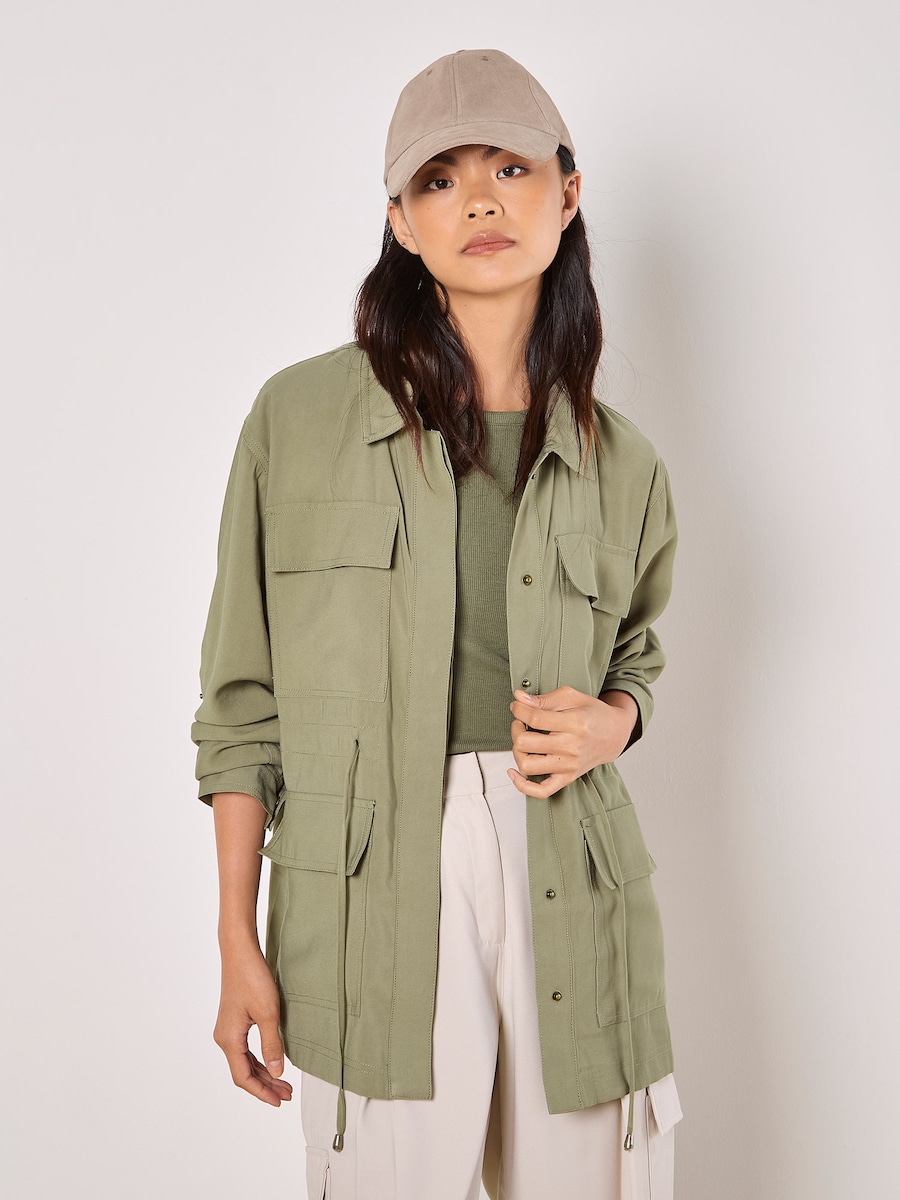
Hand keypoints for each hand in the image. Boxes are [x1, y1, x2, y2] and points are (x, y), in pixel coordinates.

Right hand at [213, 943, 292, 1105]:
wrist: (240, 952)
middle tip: (287, 1093)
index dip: (261, 1092)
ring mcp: (227, 1029)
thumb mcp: (268, 1013)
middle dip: (265, 1085)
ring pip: (245, 1061)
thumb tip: (277, 1072)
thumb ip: (272, 1045)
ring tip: (284, 1082)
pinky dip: (259, 1059)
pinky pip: (245, 1048)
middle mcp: (224, 1038)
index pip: (243, 1077)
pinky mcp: (233, 1021)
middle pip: (244, 1072)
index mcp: (229, 1040)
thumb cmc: (252, 978)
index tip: (279, 1101)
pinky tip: (273, 1061)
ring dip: (264, 1072)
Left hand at [507, 686, 637, 798]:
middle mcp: (571, 747)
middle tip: (521, 722)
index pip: (534, 718)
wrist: (614, 735)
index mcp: (574, 723)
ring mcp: (569, 766)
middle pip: (525, 742)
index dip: (519, 710)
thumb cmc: (593, 714)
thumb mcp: (571, 697)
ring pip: (527, 765)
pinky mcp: (567, 778)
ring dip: (517, 751)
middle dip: (516, 728)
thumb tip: (519, 698)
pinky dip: (523, 785)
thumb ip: (544, 699)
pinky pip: (541, 791)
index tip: (517, 706)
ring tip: (523, 741)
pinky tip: (515, 772)